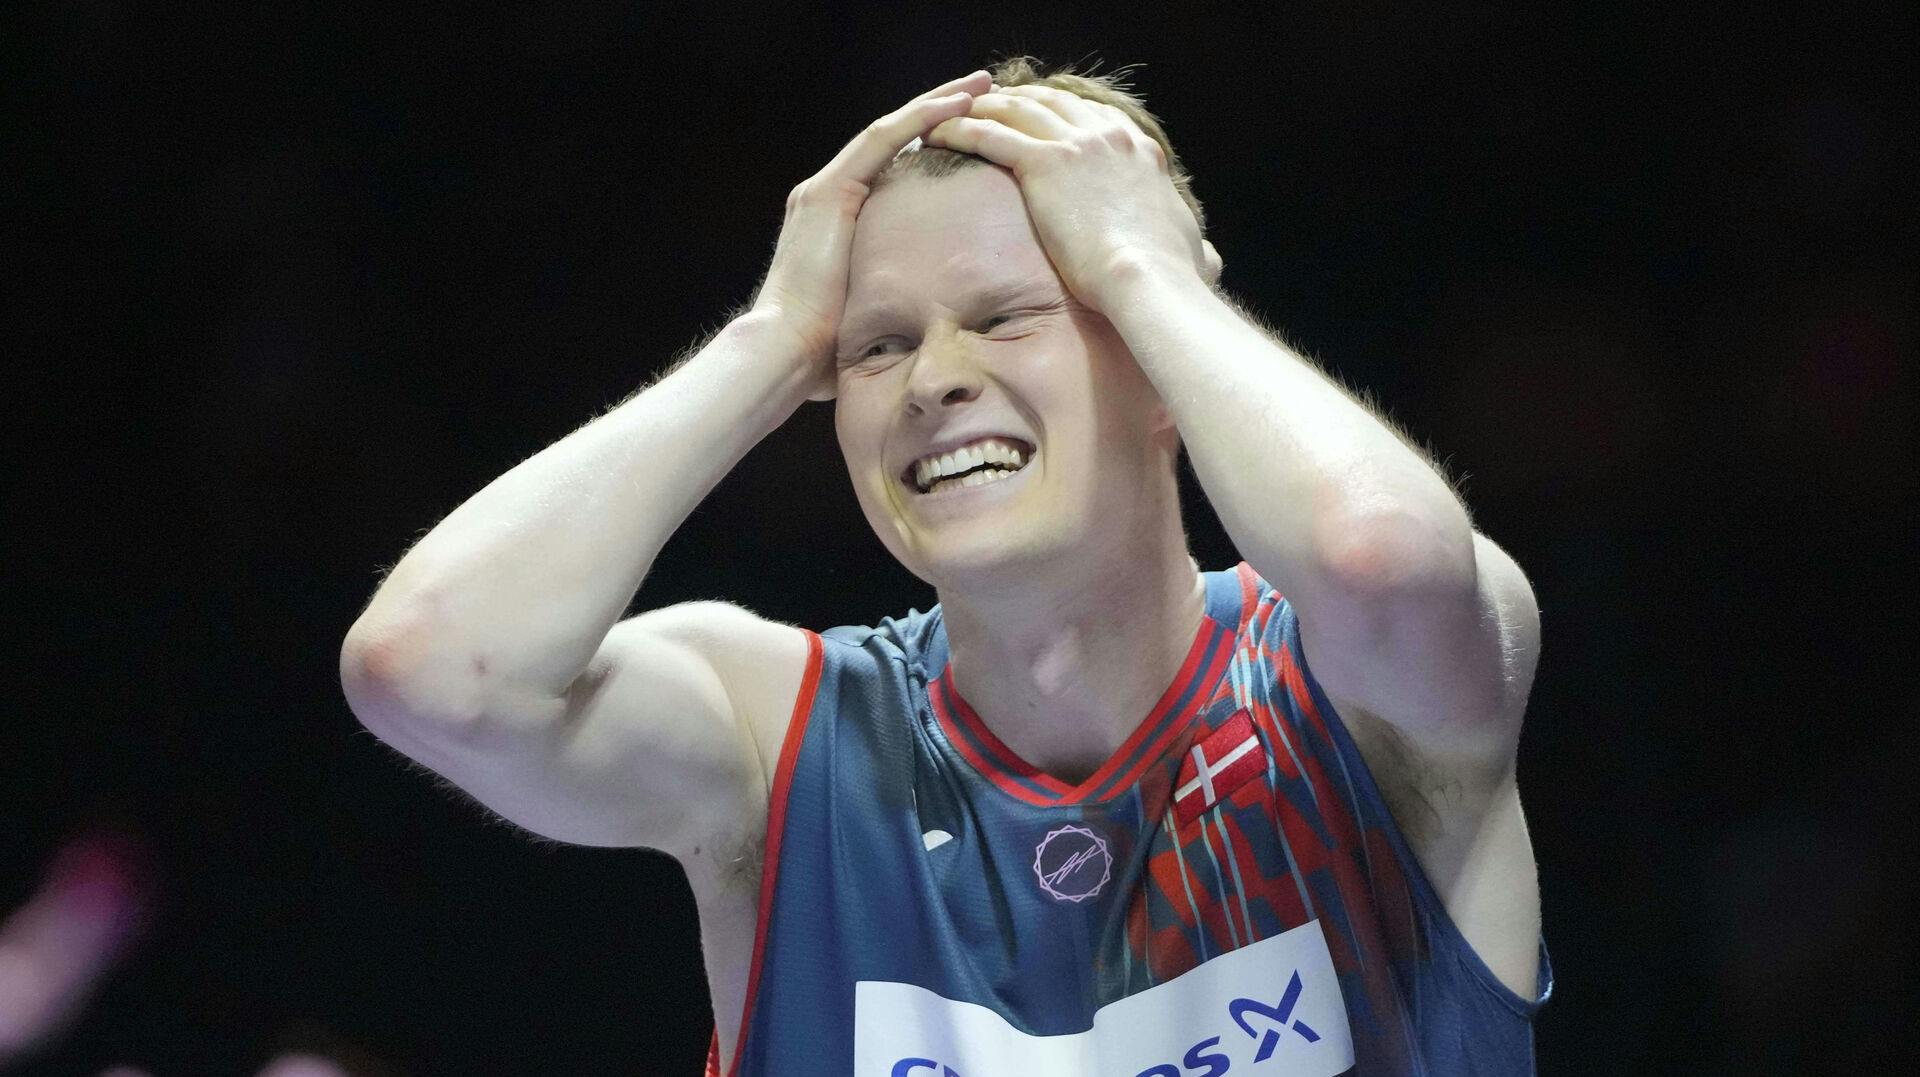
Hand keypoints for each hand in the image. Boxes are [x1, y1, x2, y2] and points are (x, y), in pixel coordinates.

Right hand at [748, 70, 992, 401]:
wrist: (783, 353)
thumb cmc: (821, 352)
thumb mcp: (867, 312)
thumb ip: (889, 300)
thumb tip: (927, 328)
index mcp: (835, 218)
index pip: (889, 166)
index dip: (930, 142)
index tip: (972, 129)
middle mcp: (826, 194)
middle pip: (892, 138)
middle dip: (939, 111)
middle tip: (982, 90)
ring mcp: (824, 189)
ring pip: (891, 130)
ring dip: (937, 104)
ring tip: (979, 86)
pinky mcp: (828, 192)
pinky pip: (882, 142)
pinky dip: (921, 119)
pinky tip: (957, 105)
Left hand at [923, 85, 1219, 313]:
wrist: (1149, 283)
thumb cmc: (1169, 280)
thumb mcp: (1191, 251)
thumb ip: (1192, 246)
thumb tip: (1208, 259)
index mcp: (1140, 152)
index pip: (1093, 116)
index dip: (1060, 114)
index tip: (1039, 117)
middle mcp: (1109, 137)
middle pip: (1052, 102)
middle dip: (1016, 100)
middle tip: (986, 106)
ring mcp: (1077, 145)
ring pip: (1016, 110)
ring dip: (980, 108)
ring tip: (951, 114)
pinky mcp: (1044, 164)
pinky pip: (990, 134)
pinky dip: (960, 129)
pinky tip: (935, 134)